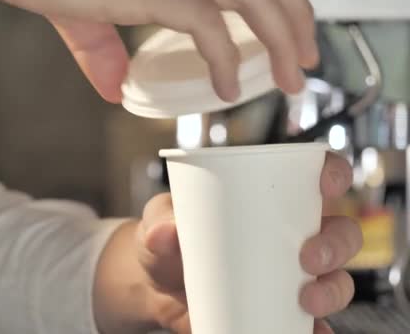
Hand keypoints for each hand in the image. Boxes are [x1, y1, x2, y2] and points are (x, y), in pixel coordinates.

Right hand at [0, 0, 318, 102]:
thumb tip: (115, 86)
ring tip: (290, 80)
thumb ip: (102, 43)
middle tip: (306, 62)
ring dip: (283, 40)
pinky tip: (227, 88)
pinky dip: (226, 59)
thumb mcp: (79, 7)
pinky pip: (208, 24)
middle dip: (297, 22)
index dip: (281, 1)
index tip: (291, 35)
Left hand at [135, 152, 360, 332]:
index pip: (316, 175)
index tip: (327, 183)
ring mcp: (289, 276)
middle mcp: (290, 236)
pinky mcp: (278, 310)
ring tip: (305, 300)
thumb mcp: (158, 221)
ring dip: (332, 290)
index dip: (333, 173)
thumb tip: (164, 233)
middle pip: (339, 233)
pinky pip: (310, 323)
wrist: (152, 284)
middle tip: (307, 257)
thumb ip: (159, 222)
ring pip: (336, 280)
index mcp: (270, 200)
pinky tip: (309, 332)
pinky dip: (314, 330)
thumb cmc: (165, 238)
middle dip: (336, 244)